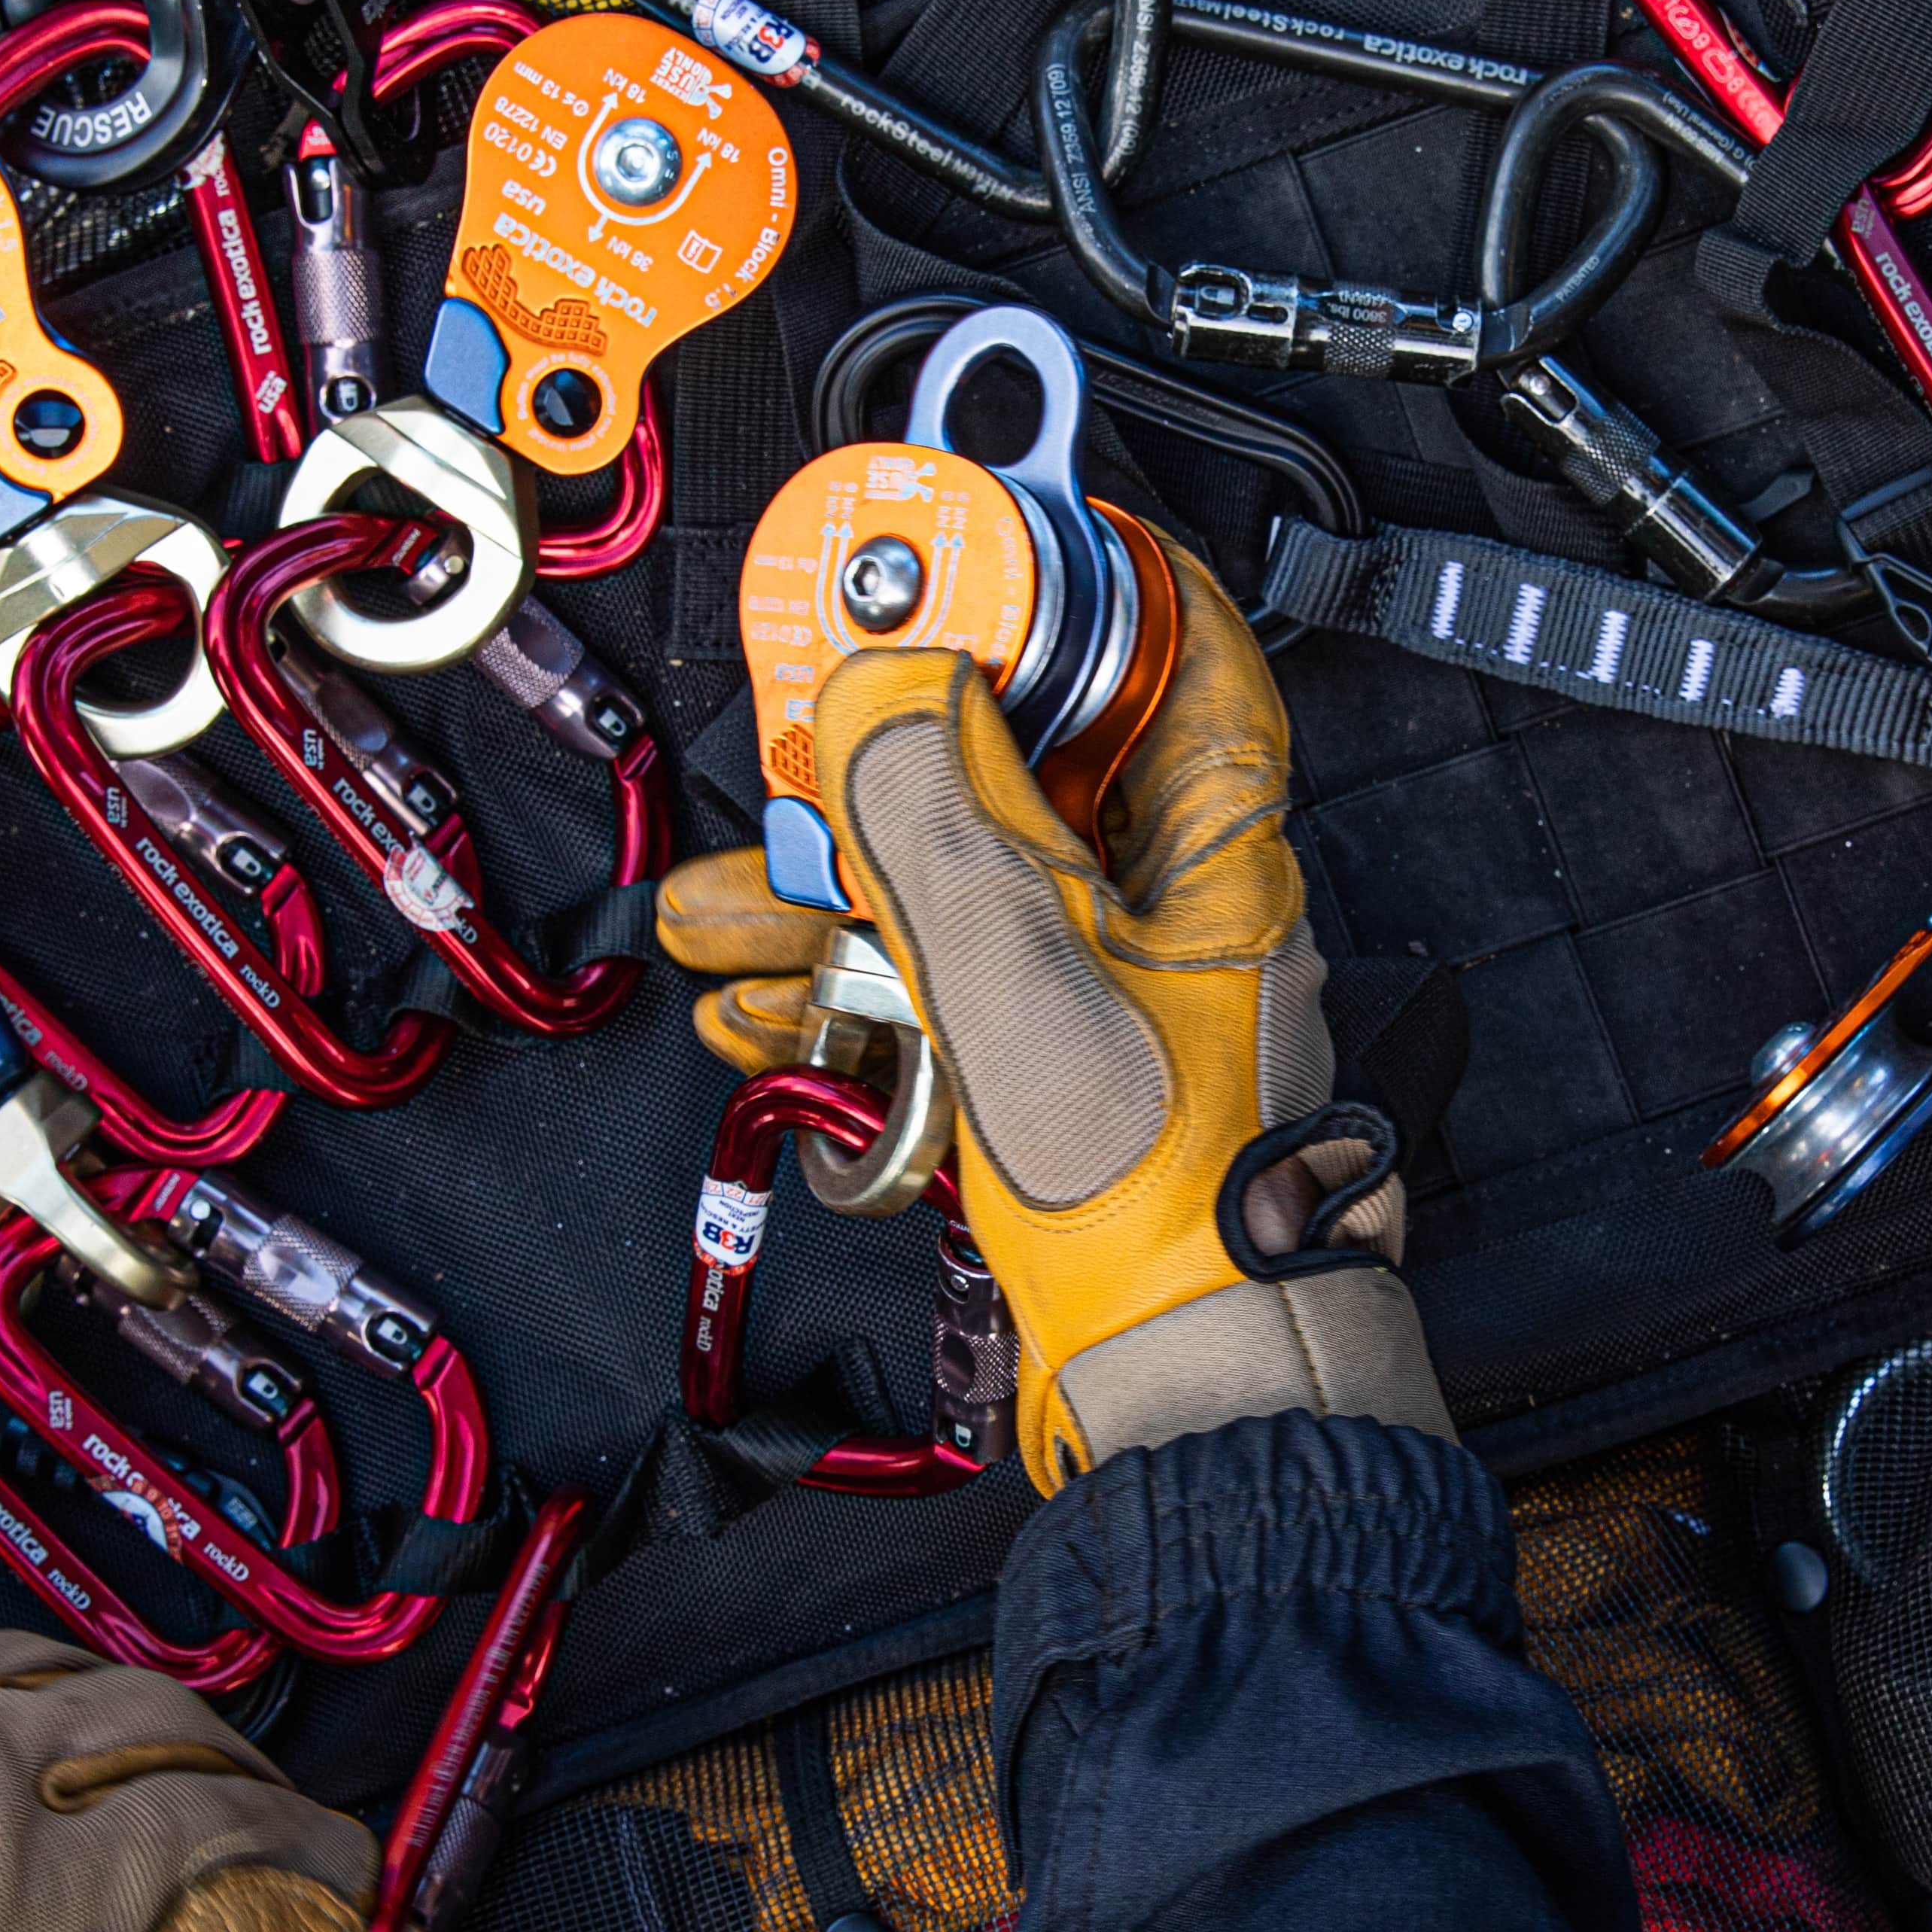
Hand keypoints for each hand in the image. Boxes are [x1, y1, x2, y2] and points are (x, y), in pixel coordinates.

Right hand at [655, 542, 1443, 1485]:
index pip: (1190, 657)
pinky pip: (940, 1002)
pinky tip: (761, 1015)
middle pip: (1028, 778)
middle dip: (882, 770)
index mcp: (1216, 857)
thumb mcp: (1021, 973)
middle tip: (789, 752)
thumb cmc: (1168, 1207)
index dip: (1104, 583)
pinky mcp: (1056, 1086)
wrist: (1192, 1393)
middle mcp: (1174, 917)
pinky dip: (847, 1003)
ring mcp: (1114, 1005)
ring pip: (957, 897)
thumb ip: (938, 818)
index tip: (1006, 539)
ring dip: (825, 902)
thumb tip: (882, 686)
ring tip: (715, 917)